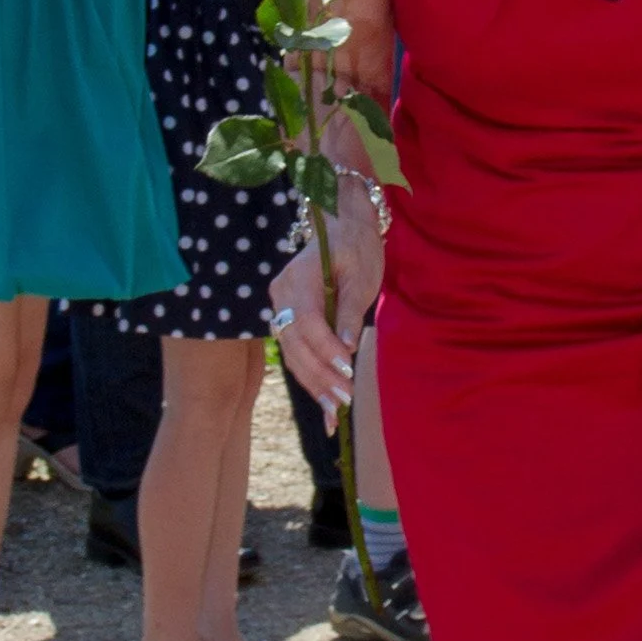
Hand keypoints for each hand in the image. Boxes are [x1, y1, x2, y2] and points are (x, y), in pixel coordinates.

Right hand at [267, 208, 382, 406]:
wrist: (341, 229)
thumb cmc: (355, 248)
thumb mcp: (361, 275)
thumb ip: (349, 310)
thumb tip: (346, 346)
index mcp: (298, 277)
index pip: (307, 321)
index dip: (325, 348)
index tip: (347, 368)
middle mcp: (281, 294)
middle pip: (295, 343)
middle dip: (320, 375)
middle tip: (344, 399)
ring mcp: (280, 308)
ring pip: (293, 354)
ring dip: (314, 384)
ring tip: (335, 411)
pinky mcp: (287, 320)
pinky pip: (296, 354)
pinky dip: (311, 379)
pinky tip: (326, 407)